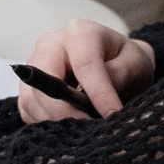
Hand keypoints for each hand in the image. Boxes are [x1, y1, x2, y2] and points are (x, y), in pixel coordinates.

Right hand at [22, 20, 153, 121]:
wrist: (115, 63)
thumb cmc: (125, 60)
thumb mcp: (136, 61)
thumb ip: (121, 74)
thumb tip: (102, 98)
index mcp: (79, 33)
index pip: (84, 64)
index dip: (98, 93)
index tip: (112, 115)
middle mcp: (50, 45)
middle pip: (44, 80)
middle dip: (65, 111)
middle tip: (89, 130)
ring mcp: (34, 66)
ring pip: (31, 99)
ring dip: (55, 121)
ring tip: (82, 130)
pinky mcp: (28, 88)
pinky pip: (27, 110)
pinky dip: (45, 124)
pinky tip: (68, 127)